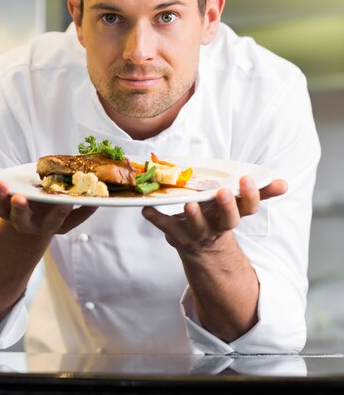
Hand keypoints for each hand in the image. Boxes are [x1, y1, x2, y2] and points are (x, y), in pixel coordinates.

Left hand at [0, 164, 96, 235]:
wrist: (35, 217)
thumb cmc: (59, 206)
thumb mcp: (74, 207)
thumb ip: (85, 202)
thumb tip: (104, 190)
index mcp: (49, 224)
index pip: (55, 221)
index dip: (59, 214)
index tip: (64, 205)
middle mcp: (27, 222)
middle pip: (20, 220)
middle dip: (19, 210)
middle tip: (20, 198)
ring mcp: (9, 212)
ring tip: (0, 182)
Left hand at [142, 176, 286, 253]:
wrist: (203, 250)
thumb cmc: (220, 216)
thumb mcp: (239, 205)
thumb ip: (259, 192)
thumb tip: (284, 182)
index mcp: (233, 216)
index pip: (248, 207)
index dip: (249, 195)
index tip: (247, 179)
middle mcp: (217, 226)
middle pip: (227, 220)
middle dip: (225, 206)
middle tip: (223, 192)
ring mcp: (197, 233)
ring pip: (197, 227)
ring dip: (193, 216)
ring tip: (189, 203)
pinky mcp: (177, 235)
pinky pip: (165, 226)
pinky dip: (155, 217)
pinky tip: (146, 208)